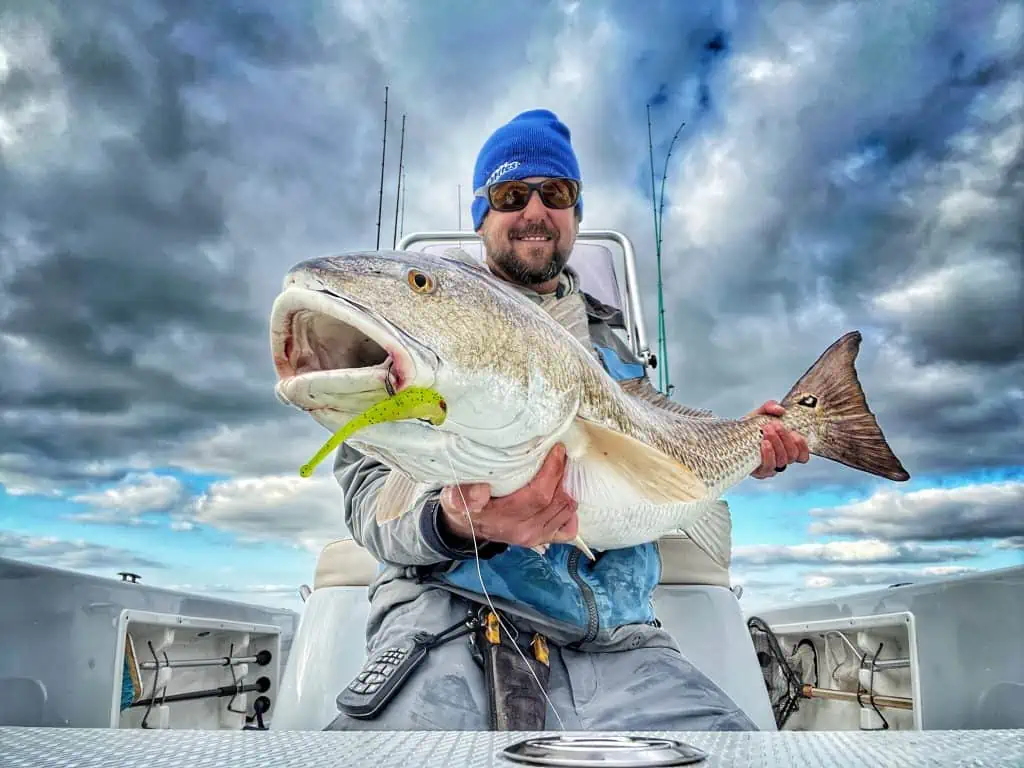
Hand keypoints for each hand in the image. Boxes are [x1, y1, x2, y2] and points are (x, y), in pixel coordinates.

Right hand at [439, 443, 578, 548]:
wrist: (466, 526)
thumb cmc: (465, 506)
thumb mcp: (455, 498)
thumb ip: (463, 495)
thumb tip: (481, 489)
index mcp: (506, 518)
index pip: (539, 494)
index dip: (552, 471)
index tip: (557, 450)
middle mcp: (525, 530)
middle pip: (557, 501)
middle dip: (563, 476)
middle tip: (562, 455)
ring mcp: (536, 537)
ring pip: (566, 511)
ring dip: (568, 489)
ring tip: (564, 469)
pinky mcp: (542, 540)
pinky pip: (567, 530)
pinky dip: (571, 513)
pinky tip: (564, 496)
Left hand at [748, 400, 809, 478]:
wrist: (731, 436)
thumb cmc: (750, 427)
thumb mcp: (761, 413)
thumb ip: (770, 407)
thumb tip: (780, 410)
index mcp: (786, 448)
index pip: (803, 455)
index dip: (802, 445)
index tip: (794, 433)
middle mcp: (781, 459)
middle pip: (792, 455)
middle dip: (785, 438)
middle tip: (775, 425)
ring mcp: (771, 467)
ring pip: (782, 460)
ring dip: (777, 443)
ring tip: (767, 430)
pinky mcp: (759, 472)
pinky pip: (768, 467)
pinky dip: (768, 454)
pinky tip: (764, 443)